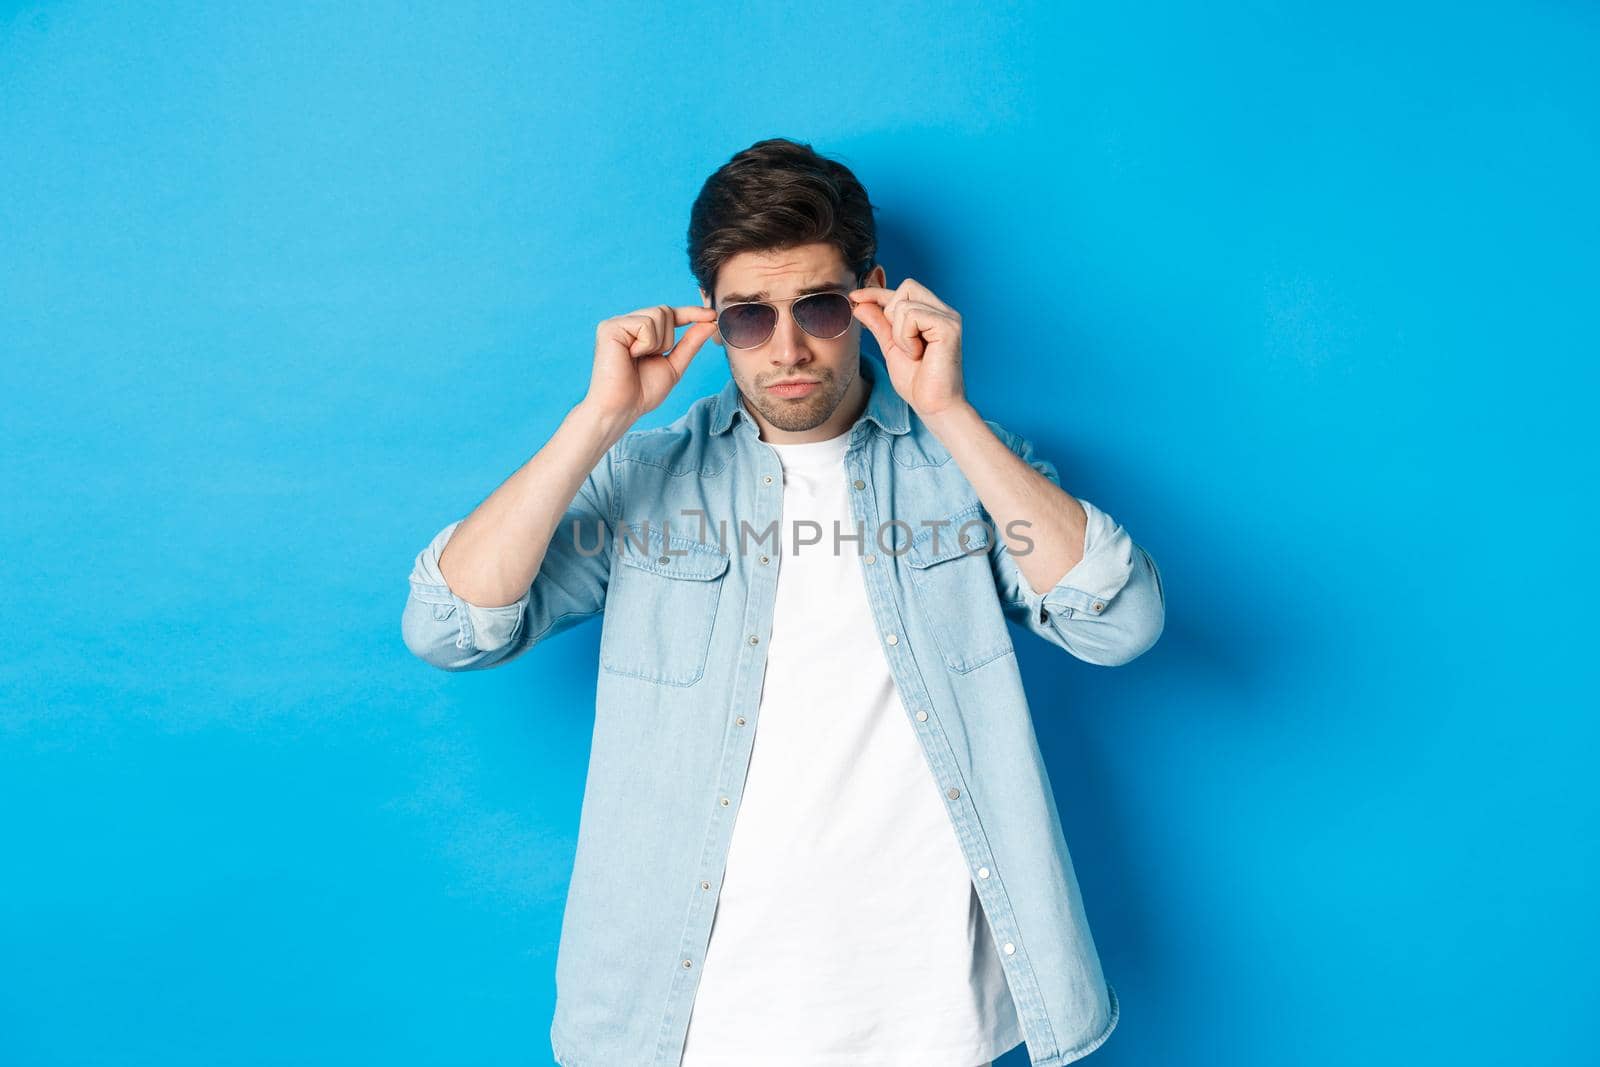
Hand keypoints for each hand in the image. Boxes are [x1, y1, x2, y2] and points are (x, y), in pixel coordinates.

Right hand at [584, 303, 719, 425]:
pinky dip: (646, 344)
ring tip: (638, 359)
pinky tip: (631, 356)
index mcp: (640, 332)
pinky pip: (645, 324)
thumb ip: (690, 343)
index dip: (691, 313)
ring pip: (658, 314)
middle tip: (649, 359)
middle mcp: (627, 324)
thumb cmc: (642, 392)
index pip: (669, 314)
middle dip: (668, 338)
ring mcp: (617, 324)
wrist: (622, 409)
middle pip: (665, 311)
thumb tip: (711, 322)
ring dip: (657, 343)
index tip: (713, 315)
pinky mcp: (609, 327)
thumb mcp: (674, 365)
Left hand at [849, 278, 966, 418]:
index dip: (877, 291)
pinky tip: (917, 354)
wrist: (933, 406)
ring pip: (904, 305)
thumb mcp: (890, 347)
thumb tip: (859, 303)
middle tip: (901, 343)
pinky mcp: (948, 327)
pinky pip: (912, 316)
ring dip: (898, 333)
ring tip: (912, 353)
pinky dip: (905, 337)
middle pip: (906, 287)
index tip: (855, 297)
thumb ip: (878, 324)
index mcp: (932, 314)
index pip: (903, 291)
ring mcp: (948, 318)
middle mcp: (943, 311)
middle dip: (892, 313)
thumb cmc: (917, 381)